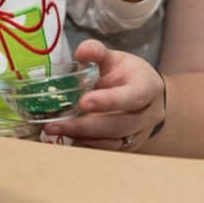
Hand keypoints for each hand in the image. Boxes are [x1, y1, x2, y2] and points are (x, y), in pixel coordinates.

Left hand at [42, 40, 165, 151]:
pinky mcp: (128, 147)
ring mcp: (140, 133)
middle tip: (56, 124)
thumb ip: (96, 52)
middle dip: (86, 126)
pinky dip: (86, 145)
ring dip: (82, 137)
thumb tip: (81, 52)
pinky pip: (108, 150)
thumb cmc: (124, 73)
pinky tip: (67, 137)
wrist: (143, 94)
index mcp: (147, 86)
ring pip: (113, 142)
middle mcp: (148, 114)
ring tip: (55, 129)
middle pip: (120, 125)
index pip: (133, 96)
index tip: (83, 102)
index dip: (109, 101)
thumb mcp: (113, 58)